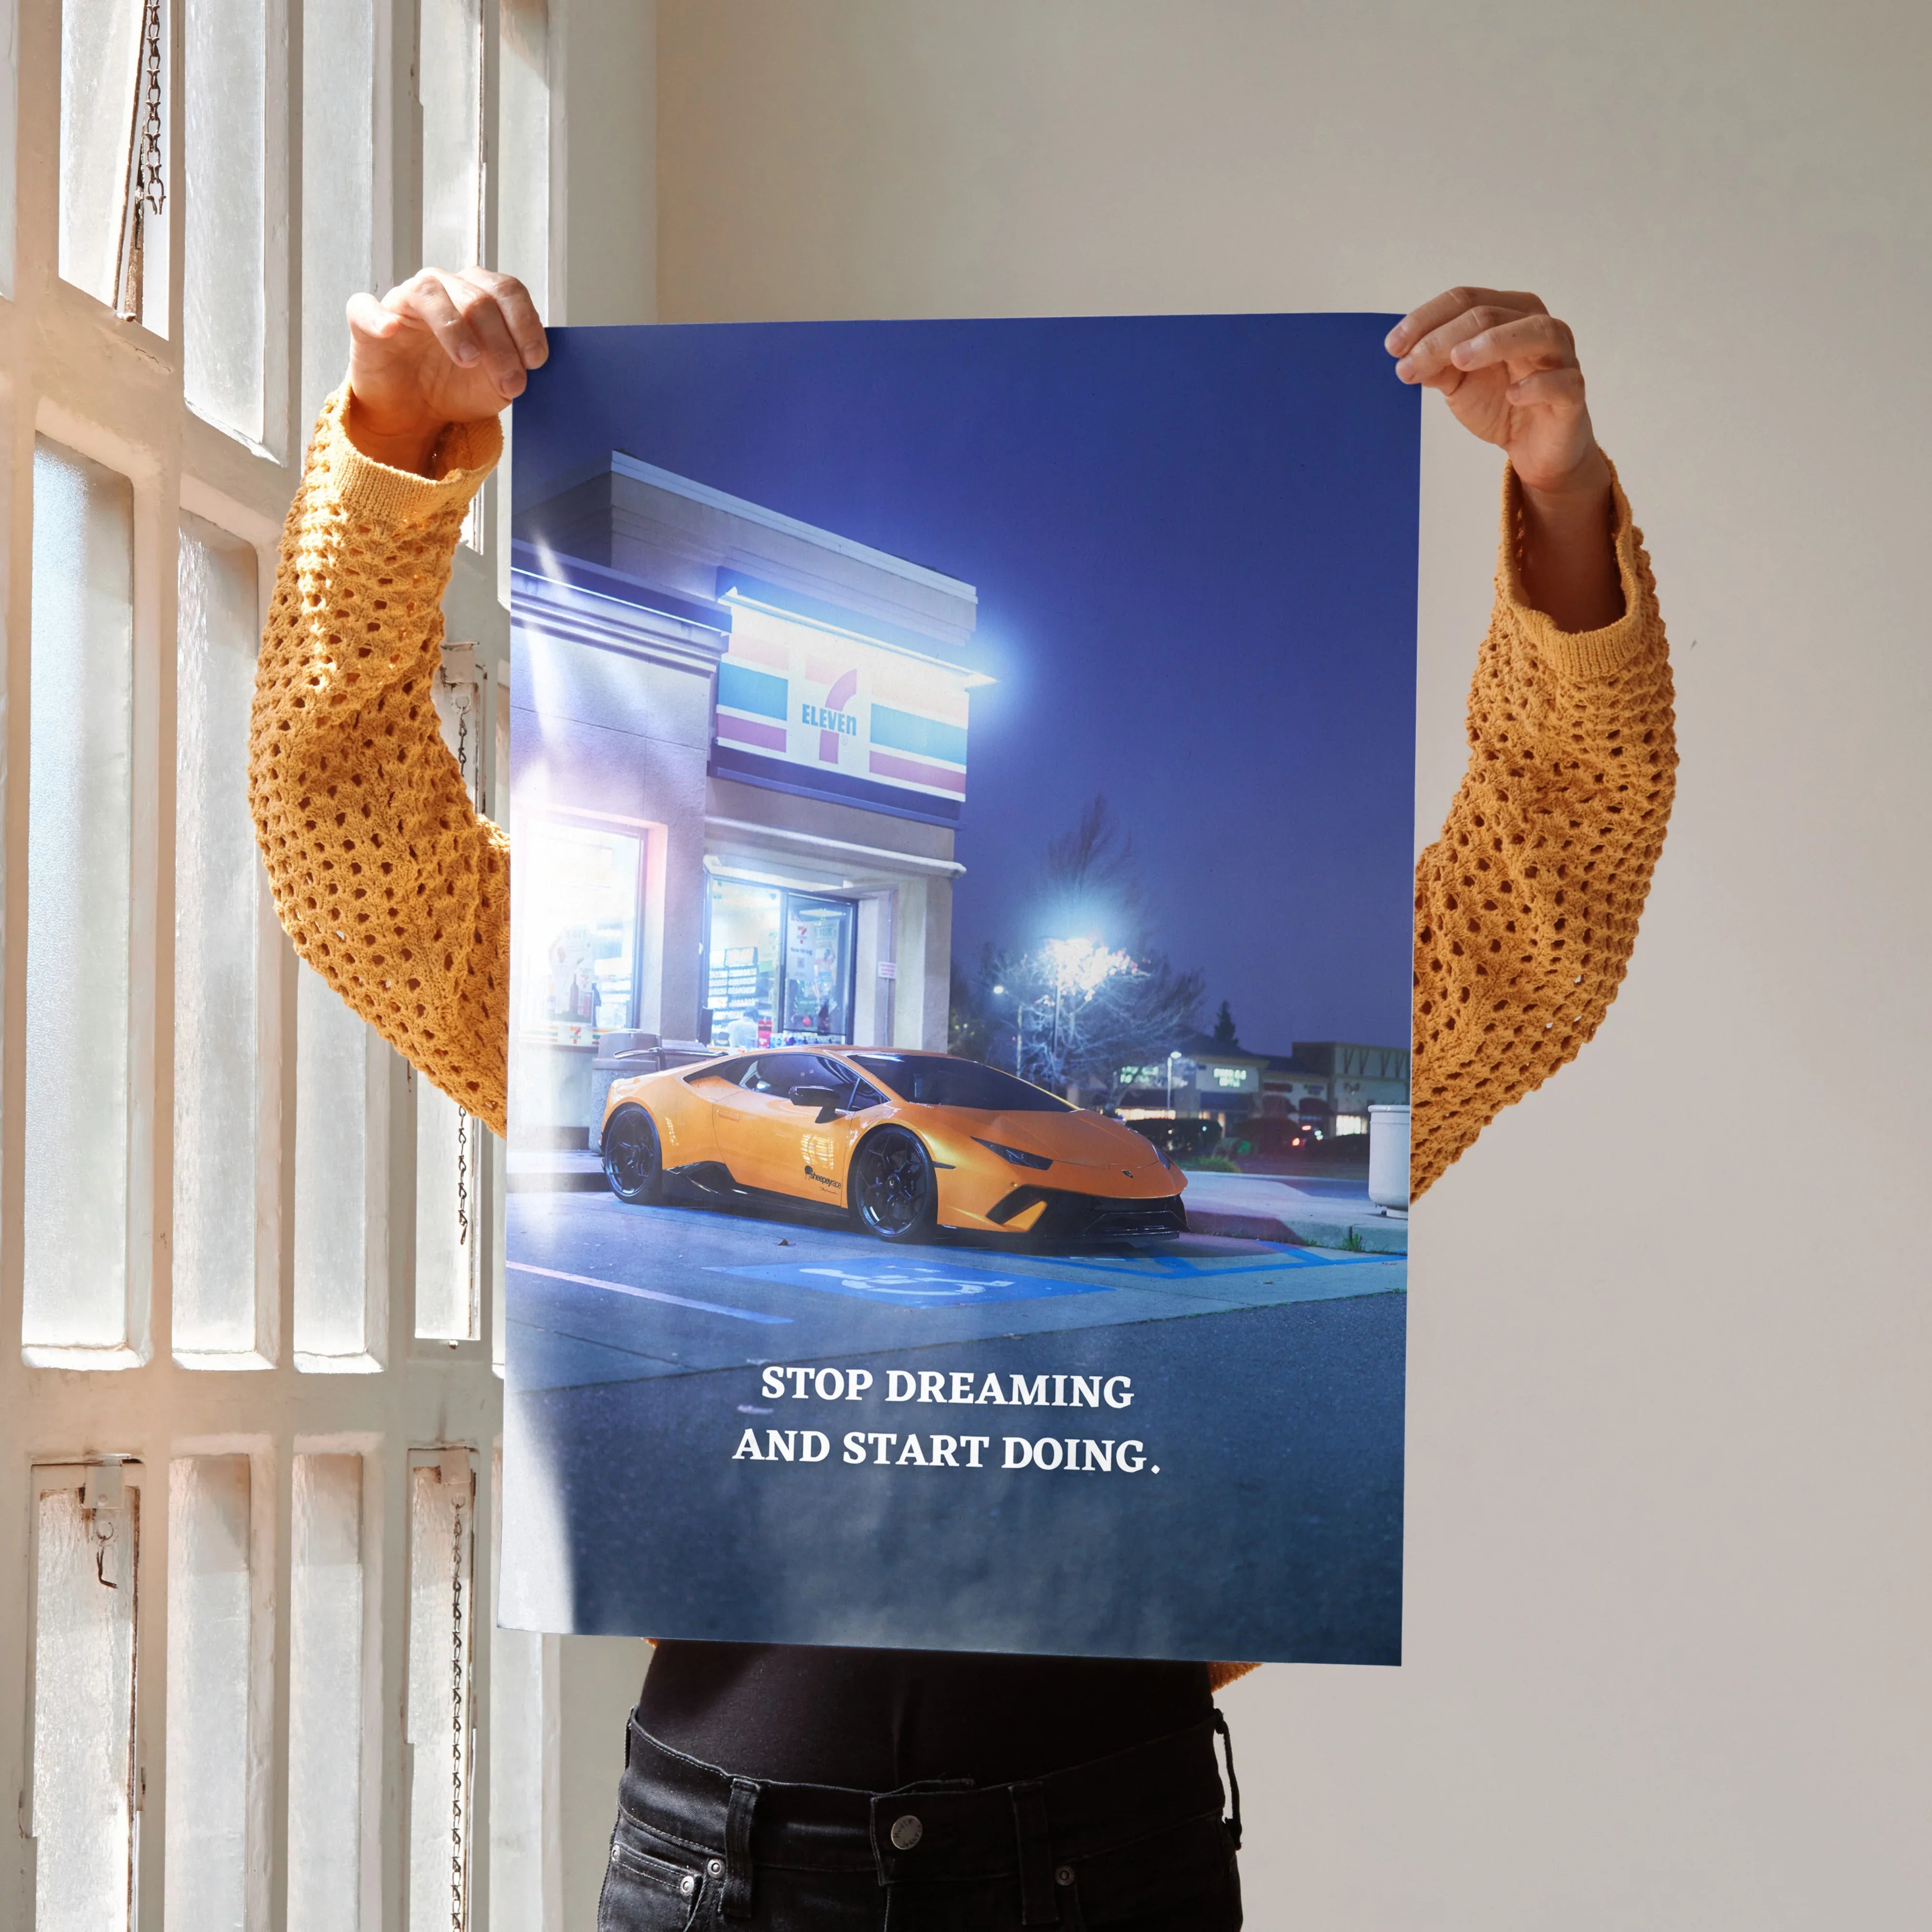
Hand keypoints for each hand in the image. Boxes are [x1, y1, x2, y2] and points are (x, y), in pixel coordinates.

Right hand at [344, 267, 546, 473]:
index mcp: (478, 295)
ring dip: (454, 327)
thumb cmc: (456, 387)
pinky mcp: (366, 320)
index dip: (525, 323)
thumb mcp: (497, 384)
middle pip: (477, 297)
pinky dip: (378, 317)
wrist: (414, 413)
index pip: (507, 291)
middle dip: (500, 342)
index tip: (536, 361)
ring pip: (430, 293)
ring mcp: (404, 301)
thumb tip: (531, 362)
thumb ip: (516, 367)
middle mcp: (443, 288)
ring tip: (469, 360)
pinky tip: (391, 330)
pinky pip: (366, 308)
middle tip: (510, 382)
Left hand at [1388, 287, 1621, 628]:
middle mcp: (1538, 326)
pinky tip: (1512, 394)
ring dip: (1495, 342)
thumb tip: (1406, 356)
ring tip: (1459, 360)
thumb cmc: (1500, 402)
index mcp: (1509, 313)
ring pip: (1536, 332)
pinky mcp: (1572, 394)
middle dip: (1444, 337)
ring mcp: (1561, 357)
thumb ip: (1436, 365)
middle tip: (1411, 363)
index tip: (1393, 346)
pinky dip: (1537, 385)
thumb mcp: (1458, 383)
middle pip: (1490, 314)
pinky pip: (1562, 382)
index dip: (1426, 319)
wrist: (1533, 448)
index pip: (1466, 300)